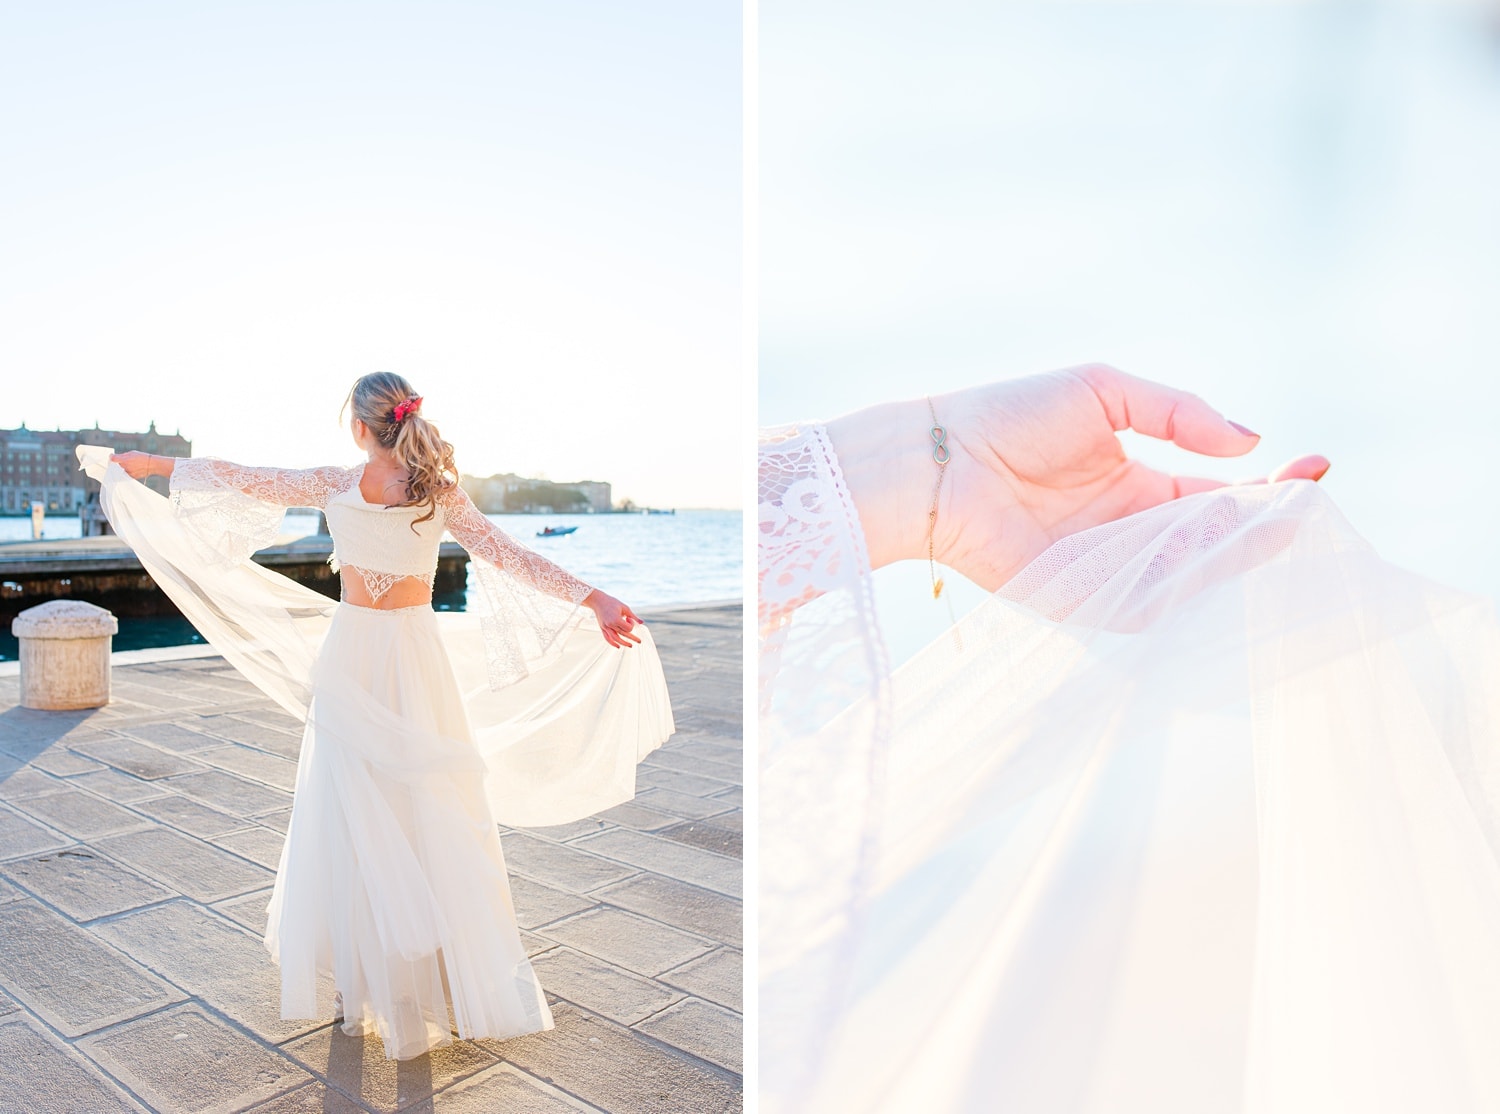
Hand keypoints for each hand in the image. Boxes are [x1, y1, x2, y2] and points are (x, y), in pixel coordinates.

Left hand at [109, 451, 158, 480]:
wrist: (152, 465)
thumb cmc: (142, 457)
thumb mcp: (131, 453)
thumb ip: (122, 455)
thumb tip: (114, 456)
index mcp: (124, 459)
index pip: (112, 458)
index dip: (112, 457)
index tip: (112, 456)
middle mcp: (124, 467)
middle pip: (114, 466)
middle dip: (115, 464)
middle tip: (119, 461)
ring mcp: (127, 473)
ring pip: (119, 471)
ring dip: (120, 469)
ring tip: (127, 466)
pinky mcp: (130, 477)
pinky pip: (124, 475)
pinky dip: (125, 473)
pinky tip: (130, 469)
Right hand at [584, 589, 643, 648]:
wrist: (598, 601)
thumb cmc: (612, 602)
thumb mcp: (624, 607)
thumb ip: (633, 616)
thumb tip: (642, 622)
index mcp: (616, 619)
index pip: (628, 628)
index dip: (631, 624)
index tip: (628, 618)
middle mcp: (610, 625)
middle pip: (623, 634)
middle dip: (632, 638)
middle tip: (639, 641)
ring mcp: (605, 627)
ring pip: (615, 639)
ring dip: (624, 643)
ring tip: (630, 645)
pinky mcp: (602, 628)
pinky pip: (607, 638)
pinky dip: (612, 643)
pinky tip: (618, 647)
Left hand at [826, 363, 1329, 592]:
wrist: (936, 457)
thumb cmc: (1008, 414)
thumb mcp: (1105, 392)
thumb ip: (1178, 412)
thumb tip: (1251, 440)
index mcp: (1139, 482)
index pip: (1219, 492)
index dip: (1268, 485)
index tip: (1314, 467)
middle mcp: (1129, 530)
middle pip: (1214, 538)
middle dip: (1264, 524)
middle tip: (1304, 505)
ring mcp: (1106, 568)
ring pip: (1187, 574)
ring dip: (1232, 554)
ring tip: (1272, 525)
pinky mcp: (1077, 599)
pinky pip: (1140, 604)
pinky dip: (1179, 590)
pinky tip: (1214, 562)